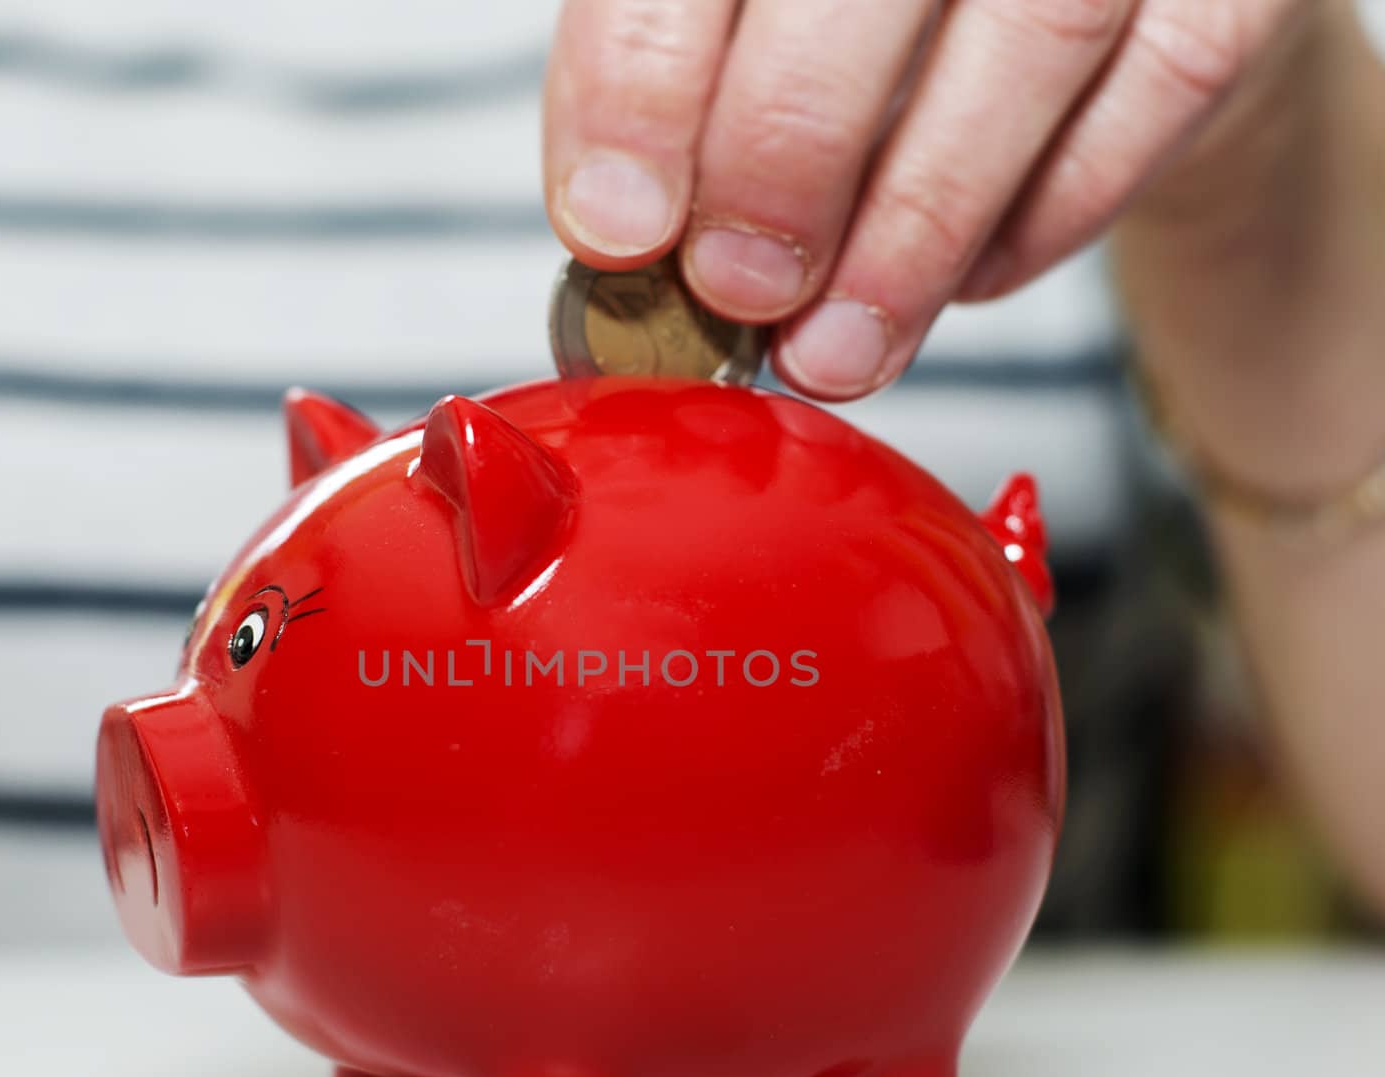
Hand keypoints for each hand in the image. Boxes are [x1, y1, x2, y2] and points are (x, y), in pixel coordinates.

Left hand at [543, 0, 1323, 400]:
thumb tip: (622, 230)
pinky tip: (964, 280)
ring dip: (914, 230)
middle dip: (784, 159)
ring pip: (1031, 38)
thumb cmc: (892, 11)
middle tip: (741, 293)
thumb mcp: (764, 20)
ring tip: (838, 350)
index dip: (646, 82)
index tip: (621, 228)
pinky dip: (1041, 218)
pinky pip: (1147, 101)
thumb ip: (691, 88)